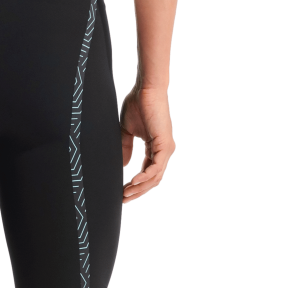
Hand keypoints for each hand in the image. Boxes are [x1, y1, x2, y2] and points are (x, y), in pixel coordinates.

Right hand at [120, 85, 174, 204]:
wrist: (146, 88)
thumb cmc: (138, 103)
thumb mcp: (127, 130)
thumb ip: (126, 147)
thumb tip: (124, 166)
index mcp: (156, 147)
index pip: (148, 173)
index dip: (136, 185)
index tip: (122, 192)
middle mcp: (163, 151)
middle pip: (153, 180)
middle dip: (138, 191)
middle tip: (123, 199)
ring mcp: (166, 149)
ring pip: (155, 177)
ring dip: (140, 188)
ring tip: (125, 194)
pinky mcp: (164, 145)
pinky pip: (156, 167)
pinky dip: (145, 176)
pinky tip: (133, 181)